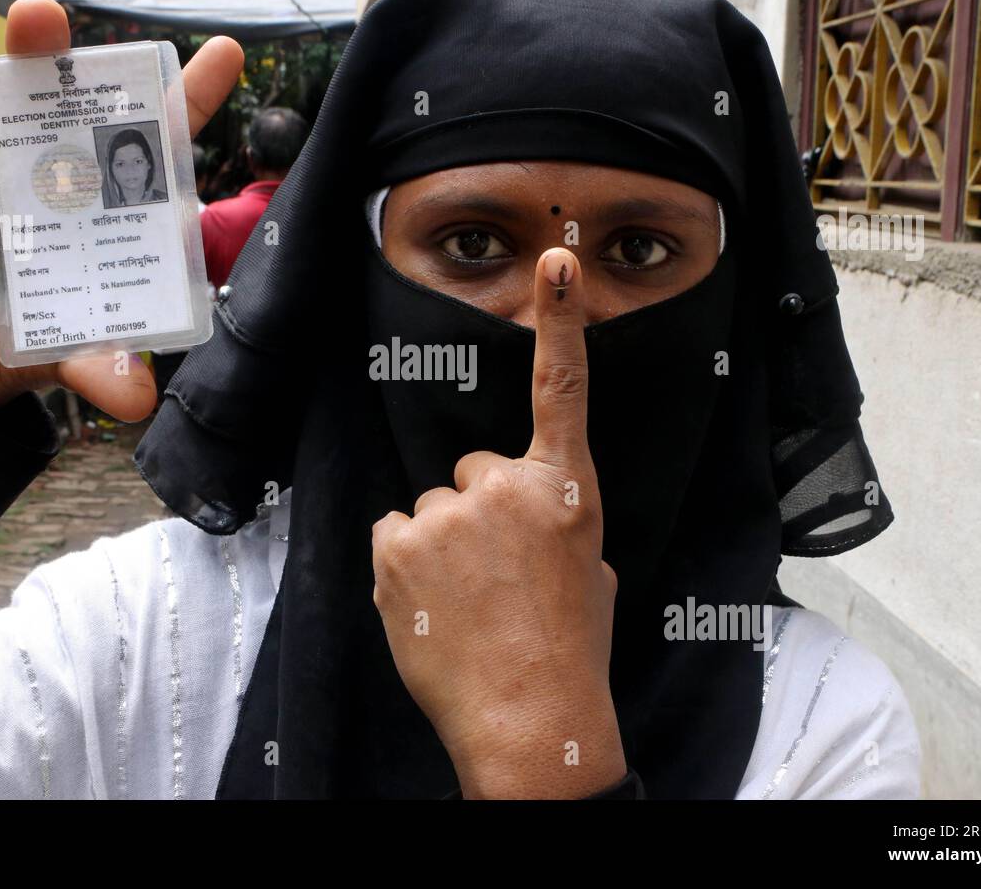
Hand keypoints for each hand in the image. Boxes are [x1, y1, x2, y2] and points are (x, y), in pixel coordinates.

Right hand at [0, 0, 242, 419]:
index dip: (187, 93)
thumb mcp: (53, 350)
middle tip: (36, 19)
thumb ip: (92, 362)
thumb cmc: (4, 339)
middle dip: (40, 44)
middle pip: (43, 88)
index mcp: (89, 202)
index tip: (225, 54)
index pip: (145, 139)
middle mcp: (35, 170)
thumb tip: (135, 395)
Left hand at [371, 248, 626, 798]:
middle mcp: (503, 486)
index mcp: (563, 489)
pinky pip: (394, 532)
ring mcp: (445, 513)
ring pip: (430, 508)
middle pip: (471, 469)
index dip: (560, 321)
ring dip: (440, 544)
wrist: (529, 720)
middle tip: (495, 573)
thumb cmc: (569, 648)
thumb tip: (518, 517)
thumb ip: (550, 520)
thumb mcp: (586, 569)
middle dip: (477, 511)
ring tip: (466, 601)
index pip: (562, 389)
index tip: (556, 261)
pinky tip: (432, 604)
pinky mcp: (396, 545)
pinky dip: (404, 563)